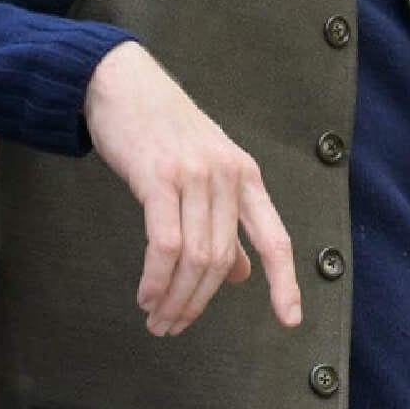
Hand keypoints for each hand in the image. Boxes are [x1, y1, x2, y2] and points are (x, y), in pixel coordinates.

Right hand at [83, 42, 302, 336]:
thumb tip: (244, 275)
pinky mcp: (158, 177)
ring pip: (196, 258)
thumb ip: (227, 221)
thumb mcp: (207, 170)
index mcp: (246, 176)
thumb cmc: (162, 131)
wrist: (120, 81)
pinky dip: (156, 279)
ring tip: (157, 320)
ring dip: (175, 298)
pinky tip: (146, 295)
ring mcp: (194, 175)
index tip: (289, 320)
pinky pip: (165, 244)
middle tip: (173, 327)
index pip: (275, 239)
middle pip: (222, 260)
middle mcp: (227, 176)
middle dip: (198, 303)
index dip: (284, 283)